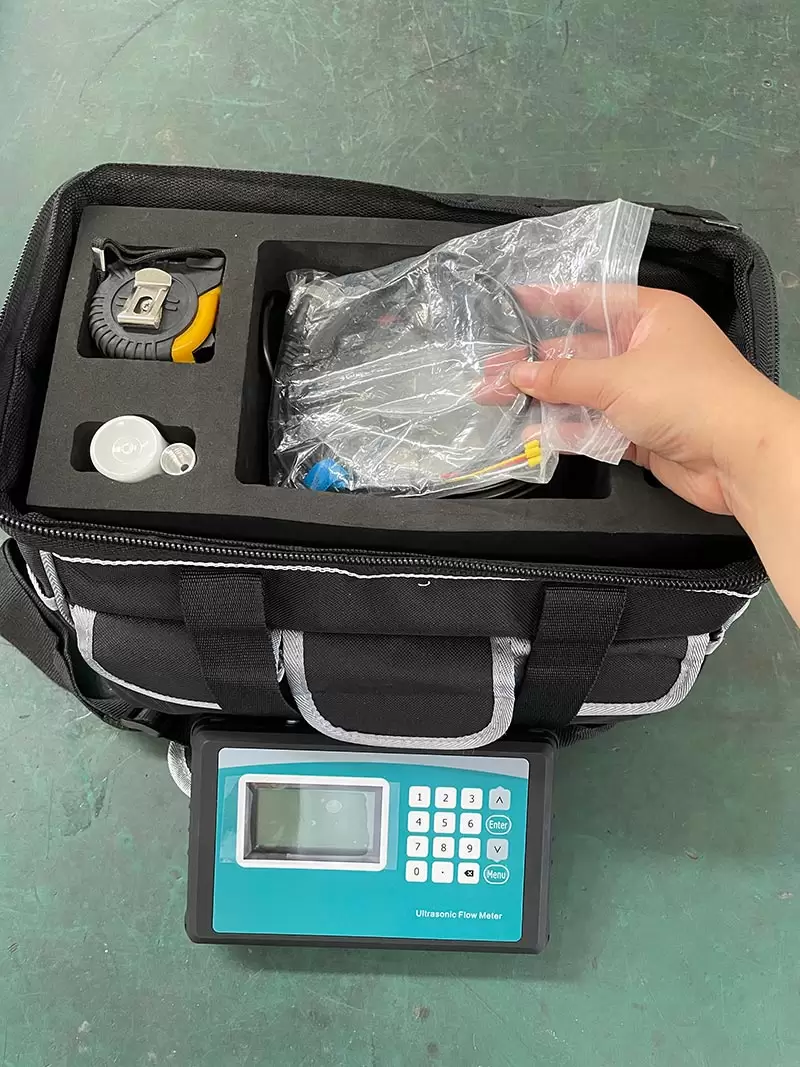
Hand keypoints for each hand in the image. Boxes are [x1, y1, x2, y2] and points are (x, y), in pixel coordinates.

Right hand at [501, 285, 792, 516]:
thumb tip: (518, 374)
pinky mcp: (642, 431)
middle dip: (536, 364)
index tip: (514, 299)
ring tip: (497, 403)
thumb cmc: (687, 395)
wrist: (739, 455)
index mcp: (651, 315)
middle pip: (581, 352)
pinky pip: (597, 427)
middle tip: (489, 373)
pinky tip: (534, 433)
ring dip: (545, 400)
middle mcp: (647, 349)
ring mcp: (645, 392)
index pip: (592, 300)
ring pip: (585, 393)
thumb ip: (564, 378)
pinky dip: (569, 430)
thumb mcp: (618, 378)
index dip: (552, 299)